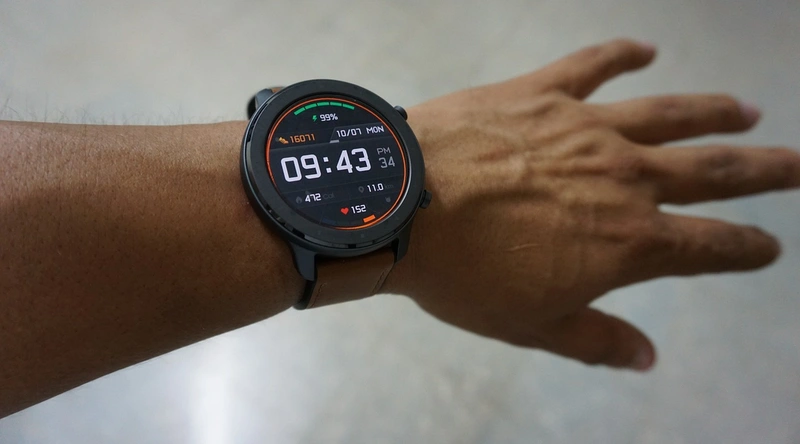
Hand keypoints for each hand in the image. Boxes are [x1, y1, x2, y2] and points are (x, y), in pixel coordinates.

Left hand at [384, 39, 799, 370]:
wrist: (402, 210)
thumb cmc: (465, 277)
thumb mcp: (532, 327)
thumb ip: (596, 340)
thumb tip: (648, 360)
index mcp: (629, 241)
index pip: (709, 247)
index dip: (746, 249)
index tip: (769, 247)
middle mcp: (625, 178)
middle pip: (714, 170)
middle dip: (765, 170)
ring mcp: (587, 128)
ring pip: (670, 113)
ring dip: (714, 110)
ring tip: (747, 108)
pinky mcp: (543, 93)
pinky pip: (594, 64)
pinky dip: (623, 54)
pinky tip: (647, 49)